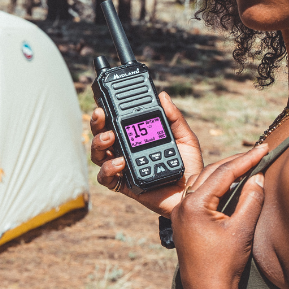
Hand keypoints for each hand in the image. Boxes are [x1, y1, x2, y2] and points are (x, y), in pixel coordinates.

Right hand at [90, 91, 203, 216]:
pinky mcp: (123, 185)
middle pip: (101, 135)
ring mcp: (122, 168)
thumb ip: (174, 118)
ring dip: (99, 143)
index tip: (104, 101)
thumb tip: (163, 96)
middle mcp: (126, 152)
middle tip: (101, 114)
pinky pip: (105, 178)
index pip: (115, 122)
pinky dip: (108, 169)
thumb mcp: (185, 138)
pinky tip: (121, 163)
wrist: (192, 192)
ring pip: (98, 155)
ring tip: (110, 138)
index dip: (105, 112)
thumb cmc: (189, 166)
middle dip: (96, 123)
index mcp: (136, 139)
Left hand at [172, 146, 267, 288]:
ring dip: (224, 173)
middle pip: (211, 173)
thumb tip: (258, 176)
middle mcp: (182, 205)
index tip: (264, 148)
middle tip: (258, 152)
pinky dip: (216, 186)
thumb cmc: (224, 265)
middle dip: (235, 162)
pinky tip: (231, 183)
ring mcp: (180, 213)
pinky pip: (200, 194)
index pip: (223, 173)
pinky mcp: (184, 222)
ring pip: (203, 182)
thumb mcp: (241, 229)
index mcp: (193, 204)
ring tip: (247, 164)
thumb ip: (251, 199)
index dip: (245, 159)